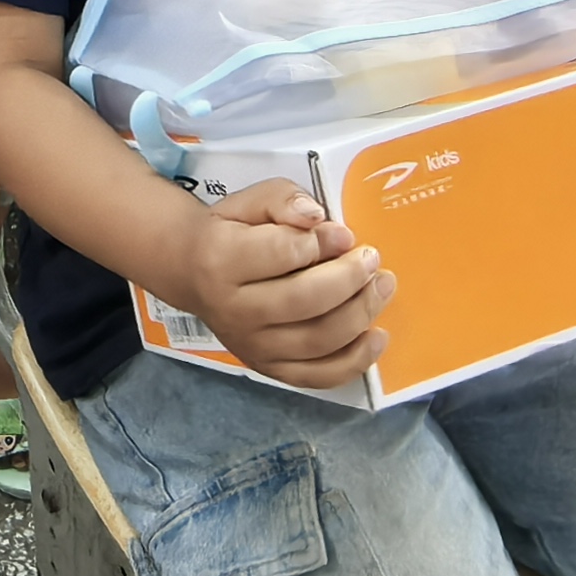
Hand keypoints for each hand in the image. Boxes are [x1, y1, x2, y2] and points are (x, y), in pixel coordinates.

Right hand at [168, 177, 389, 389]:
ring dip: (361, 313)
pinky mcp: (269, 368)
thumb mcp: (250, 200)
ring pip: (318, 340)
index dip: (323, 241)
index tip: (344, 233)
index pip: (283, 252)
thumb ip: (284, 199)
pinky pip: (318, 376)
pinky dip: (355, 361)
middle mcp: (233, 310)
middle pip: (305, 300)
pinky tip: (376, 337)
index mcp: (221, 259)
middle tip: (372, 259)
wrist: (193, 273)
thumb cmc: (230, 232)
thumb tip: (318, 218)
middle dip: (350, 278)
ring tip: (382, 286)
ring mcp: (252, 346)